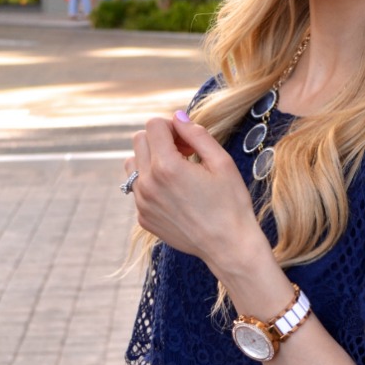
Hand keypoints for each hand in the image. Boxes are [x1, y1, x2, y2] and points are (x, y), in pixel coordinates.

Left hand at [126, 114, 258, 270]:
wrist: (229, 246)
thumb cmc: (231, 204)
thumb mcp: (222, 163)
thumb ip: (197, 135)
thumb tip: (178, 117)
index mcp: (167, 166)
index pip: (153, 125)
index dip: (172, 126)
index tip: (188, 141)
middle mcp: (147, 183)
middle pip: (139, 140)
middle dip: (160, 140)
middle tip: (184, 154)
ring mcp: (142, 202)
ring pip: (132, 164)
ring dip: (151, 160)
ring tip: (176, 173)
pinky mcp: (143, 217)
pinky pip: (138, 189)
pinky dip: (153, 185)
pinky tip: (177, 196)